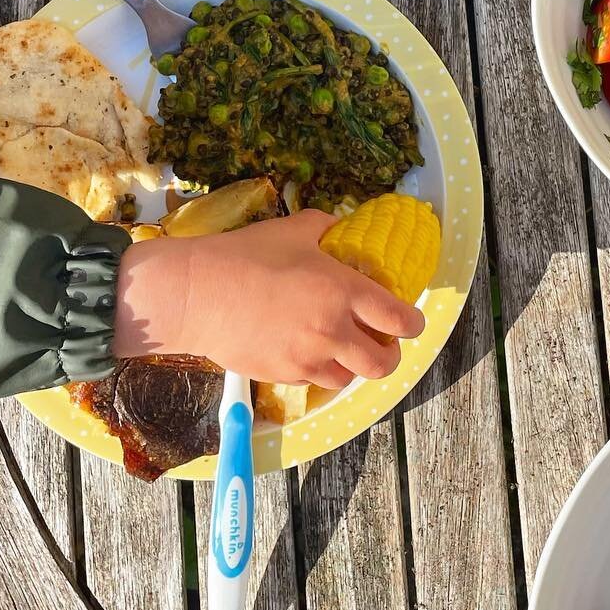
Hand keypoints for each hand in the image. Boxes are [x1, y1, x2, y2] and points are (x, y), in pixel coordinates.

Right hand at [113, 209, 425, 387]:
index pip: (400, 320)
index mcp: (344, 292)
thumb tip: (340, 228)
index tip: (411, 321)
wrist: (197, 294)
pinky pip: (314, 381)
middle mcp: (334, 331)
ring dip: (352, 364)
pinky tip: (306, 349)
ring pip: (350, 378)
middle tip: (381, 341)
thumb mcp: (294, 229)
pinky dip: (319, 369)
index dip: (413, 324)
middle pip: (384, 363)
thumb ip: (326, 228)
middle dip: (389, 354)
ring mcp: (308, 359)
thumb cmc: (246, 255)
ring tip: (341, 346)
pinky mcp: (283, 376)